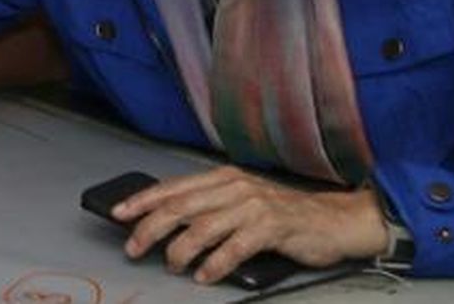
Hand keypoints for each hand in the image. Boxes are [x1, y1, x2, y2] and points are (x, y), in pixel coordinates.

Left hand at [114, 165, 387, 284]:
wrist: (334, 220)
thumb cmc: (283, 215)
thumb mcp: (241, 202)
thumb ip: (208, 208)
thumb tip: (165, 222)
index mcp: (223, 178)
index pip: (173, 187)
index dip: (142, 200)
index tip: (118, 213)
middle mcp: (235, 187)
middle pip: (181, 206)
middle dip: (151, 228)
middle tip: (134, 247)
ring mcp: (254, 206)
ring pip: (203, 227)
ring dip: (180, 250)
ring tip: (170, 265)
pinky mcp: (272, 227)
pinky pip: (234, 247)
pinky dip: (215, 263)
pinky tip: (203, 275)